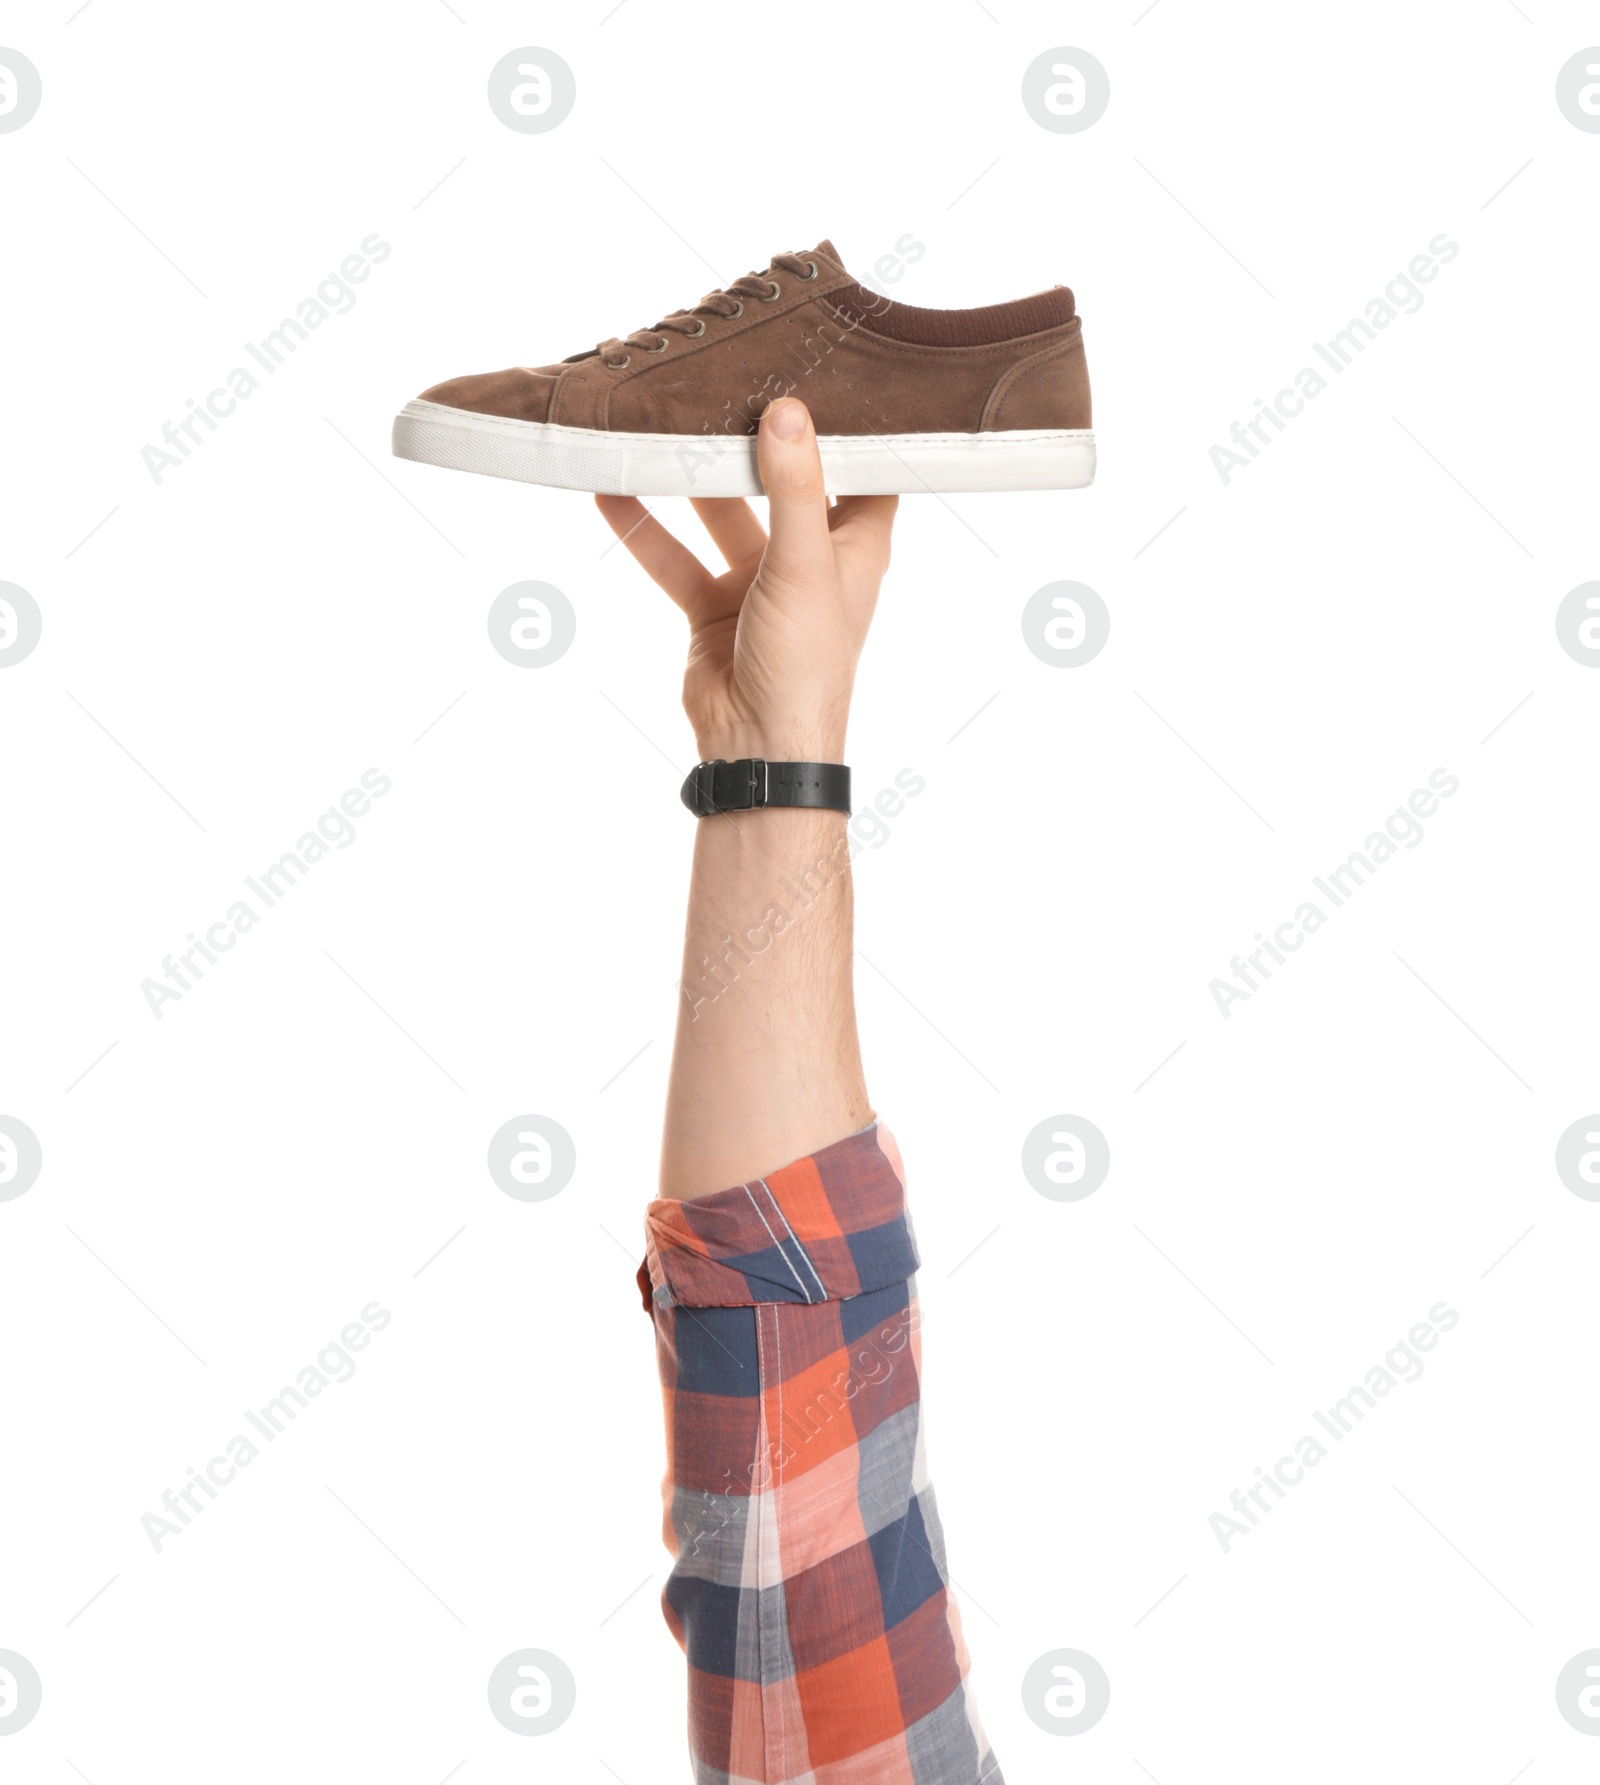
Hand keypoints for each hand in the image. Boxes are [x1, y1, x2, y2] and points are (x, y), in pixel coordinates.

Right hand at [595, 398, 896, 762]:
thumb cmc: (805, 665)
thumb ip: (793, 486)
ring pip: (719, 514)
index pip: (864, 467)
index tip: (826, 366)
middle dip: (749, 439)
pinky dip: (643, 527)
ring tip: (654, 424)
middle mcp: (810, 556)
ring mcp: (758, 581)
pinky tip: (607, 490)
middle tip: (719, 379)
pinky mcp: (712, 606)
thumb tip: (787, 411)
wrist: (758, 748)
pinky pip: (673, 556)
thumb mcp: (805, 564)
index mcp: (857, 545)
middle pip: (780, 480)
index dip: (850, 422)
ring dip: (688, 479)